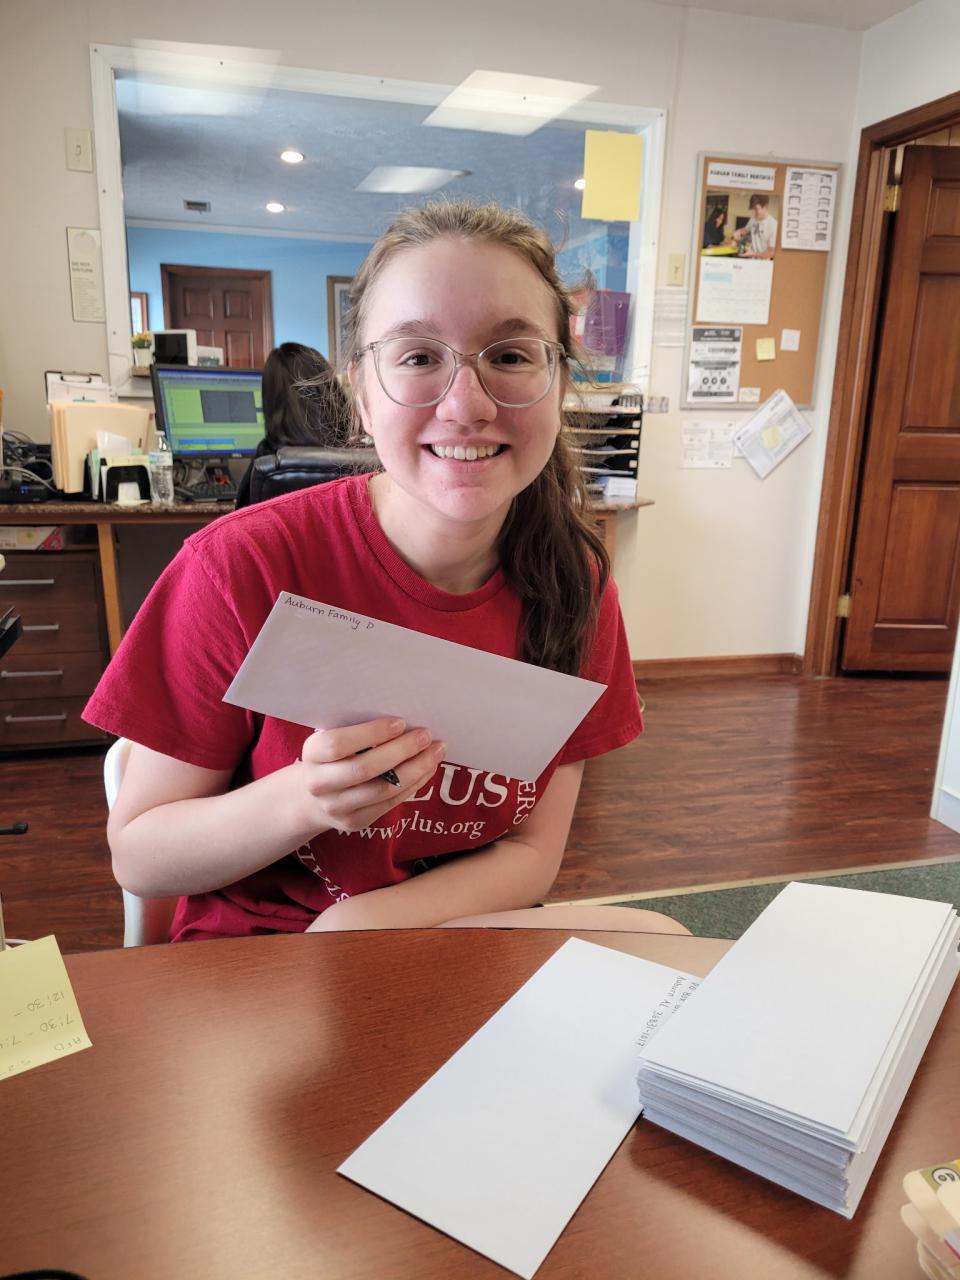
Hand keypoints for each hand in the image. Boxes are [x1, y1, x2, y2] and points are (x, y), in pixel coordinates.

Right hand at [298, 716, 444, 834]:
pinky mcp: (355, 822)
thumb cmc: (332, 757)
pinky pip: (390, 803)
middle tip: (426, 736)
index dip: (372, 733)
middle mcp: (319, 784)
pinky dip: (414, 784)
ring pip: (383, 789)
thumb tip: (406, 722)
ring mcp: (337, 807)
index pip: (339, 744)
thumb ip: (358, 731)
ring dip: (415, 769)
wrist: (312, 797)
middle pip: (364, 769)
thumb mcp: (333, 739)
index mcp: (311, 753)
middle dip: (401, 750)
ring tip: (435, 752)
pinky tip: (428, 769)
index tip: (401, 722)